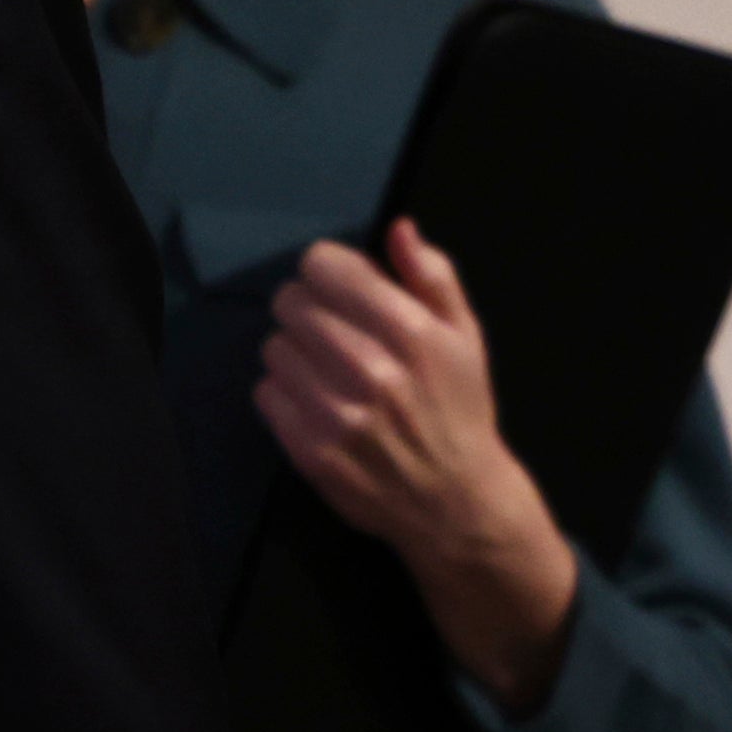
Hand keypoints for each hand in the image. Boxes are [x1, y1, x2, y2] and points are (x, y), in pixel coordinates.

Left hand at [255, 218, 580, 707]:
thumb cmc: (459, 411)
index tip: (339, 287)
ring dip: (296, 352)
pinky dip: (285, 393)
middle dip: (310, 309)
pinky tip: (317, 403)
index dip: (327, 270)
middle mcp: (370, 370)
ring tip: (327, 371)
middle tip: (332, 332)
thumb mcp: (465, 336)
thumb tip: (400, 228)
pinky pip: (266, 393)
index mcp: (410, 332)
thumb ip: (432, 276)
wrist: (455, 503)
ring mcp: (336, 414)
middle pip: (291, 302)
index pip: (324, 266)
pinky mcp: (310, 451)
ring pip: (274, 346)